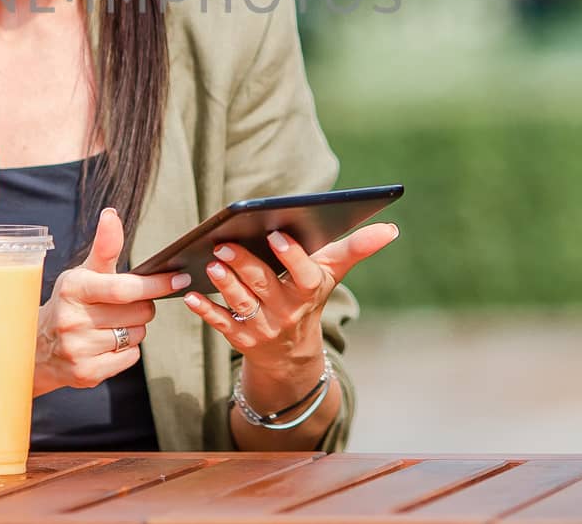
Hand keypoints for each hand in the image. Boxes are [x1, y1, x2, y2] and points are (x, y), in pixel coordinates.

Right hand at [33, 207, 190, 396]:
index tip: (179, 278)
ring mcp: (78, 349)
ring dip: (133, 329)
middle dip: (143, 307)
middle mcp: (72, 320)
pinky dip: (127, 351)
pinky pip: (130, 358)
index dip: (155, 284)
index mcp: (74, 288)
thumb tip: (111, 214)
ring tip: (111, 324)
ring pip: (137, 336)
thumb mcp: (83, 272)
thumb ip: (105, 247)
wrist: (37, 345)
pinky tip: (107, 343)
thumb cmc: (71, 301)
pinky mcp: (86, 374)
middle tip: (127, 305)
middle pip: (139, 313)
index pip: (124, 288)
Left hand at [185, 222, 399, 375]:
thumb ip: (357, 248)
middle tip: (224, 244)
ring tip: (211, 263)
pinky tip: (189, 296)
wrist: (293, 353)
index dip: (292, 257)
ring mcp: (262, 327)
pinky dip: (205, 311)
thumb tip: (391, 228)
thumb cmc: (309, 295)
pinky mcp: (240, 338)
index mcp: (309, 292)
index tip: (277, 235)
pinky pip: (221, 324)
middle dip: (244, 264)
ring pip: (241, 303)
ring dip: (224, 284)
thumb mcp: (332, 273)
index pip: (304, 275)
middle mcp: (287, 312)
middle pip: (264, 286)